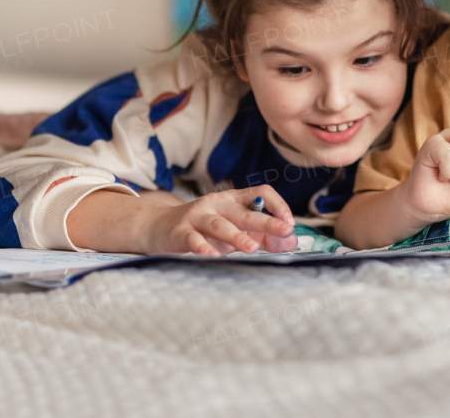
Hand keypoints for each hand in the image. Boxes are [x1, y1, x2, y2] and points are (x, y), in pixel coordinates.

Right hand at [140, 186, 297, 255]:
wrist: (158, 227)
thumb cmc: (202, 229)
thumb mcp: (232, 229)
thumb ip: (260, 235)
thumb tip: (291, 242)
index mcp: (232, 199)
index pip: (260, 192)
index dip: (277, 204)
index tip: (290, 222)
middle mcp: (216, 203)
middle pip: (244, 211)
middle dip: (266, 221)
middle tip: (284, 231)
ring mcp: (197, 216)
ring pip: (220, 224)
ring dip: (237, 236)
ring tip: (252, 248)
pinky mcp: (180, 232)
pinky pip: (194, 239)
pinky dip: (204, 248)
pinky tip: (213, 256)